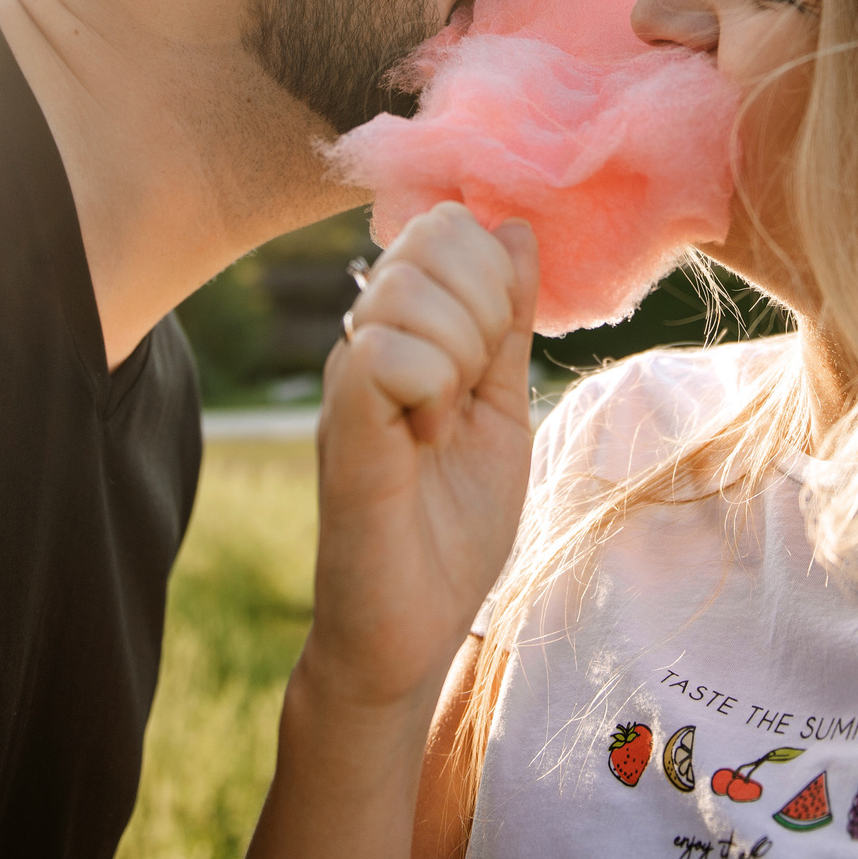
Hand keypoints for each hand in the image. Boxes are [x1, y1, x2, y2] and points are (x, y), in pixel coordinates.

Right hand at [304, 203, 538, 715]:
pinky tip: (425, 439)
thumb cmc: (452, 528)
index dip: (492, 275)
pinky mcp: (342, 423)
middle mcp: (364, 340)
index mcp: (404, 331)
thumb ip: (507, 322)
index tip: (493, 357)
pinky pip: (386, 350)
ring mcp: (348, 378)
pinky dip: (432, 390)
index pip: (446, 226)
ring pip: (408, 288)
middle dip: (484, 306)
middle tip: (471, 390)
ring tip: (445, 420)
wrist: (410, 632)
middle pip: (431, 238)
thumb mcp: (501, 409)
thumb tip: (514, 227)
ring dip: (458, 354)